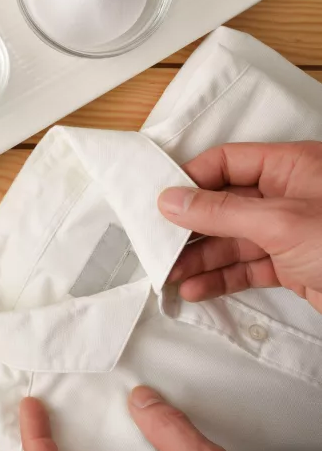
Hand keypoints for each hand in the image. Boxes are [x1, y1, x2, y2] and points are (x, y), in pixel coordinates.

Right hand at [157, 142, 321, 312]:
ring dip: (199, 258)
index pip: (227, 162)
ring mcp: (291, 231)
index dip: (191, 180)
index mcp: (292, 167)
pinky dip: (220, 278)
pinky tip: (196, 288)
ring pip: (231, 239)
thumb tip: (172, 200)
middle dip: (189, 227)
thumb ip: (221, 211)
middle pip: (224, 203)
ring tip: (169, 274)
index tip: (160, 202)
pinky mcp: (294, 265)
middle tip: (156, 244)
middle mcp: (289, 195)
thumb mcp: (281, 222)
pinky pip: (247, 266)